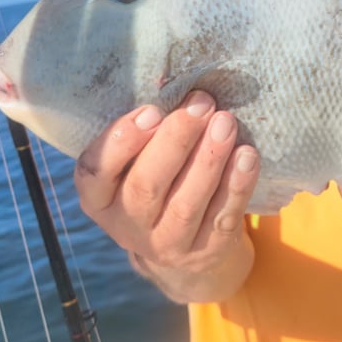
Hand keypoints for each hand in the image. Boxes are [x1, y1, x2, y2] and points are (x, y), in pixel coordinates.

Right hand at [74, 91, 259, 301]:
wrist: (184, 248)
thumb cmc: (158, 181)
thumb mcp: (136, 163)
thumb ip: (146, 133)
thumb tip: (178, 88)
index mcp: (100, 198)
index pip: (95, 171)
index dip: (122, 141)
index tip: (152, 111)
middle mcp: (127, 226)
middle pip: (145, 186)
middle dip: (176, 140)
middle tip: (201, 104)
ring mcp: (166, 245)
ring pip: (186, 204)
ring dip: (208, 160)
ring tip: (226, 122)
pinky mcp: (205, 253)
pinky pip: (222, 218)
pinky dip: (236, 186)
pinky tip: (247, 156)